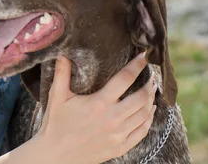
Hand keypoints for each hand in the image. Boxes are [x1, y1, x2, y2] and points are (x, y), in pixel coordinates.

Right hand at [34, 52, 155, 163]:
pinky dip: (149, 120)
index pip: (124, 79)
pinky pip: (142, 132)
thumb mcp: (56, 96)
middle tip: (151, 76)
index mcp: (98, 103)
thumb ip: (62, 74)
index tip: (144, 57)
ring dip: (151, 101)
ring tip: (152, 91)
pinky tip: (149, 112)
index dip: (136, 66)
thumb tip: (63, 53)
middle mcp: (112, 119)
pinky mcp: (120, 147)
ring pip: (145, 115)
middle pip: (141, 98)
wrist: (56, 155)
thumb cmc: (55, 124)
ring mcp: (118, 135)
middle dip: (149, 85)